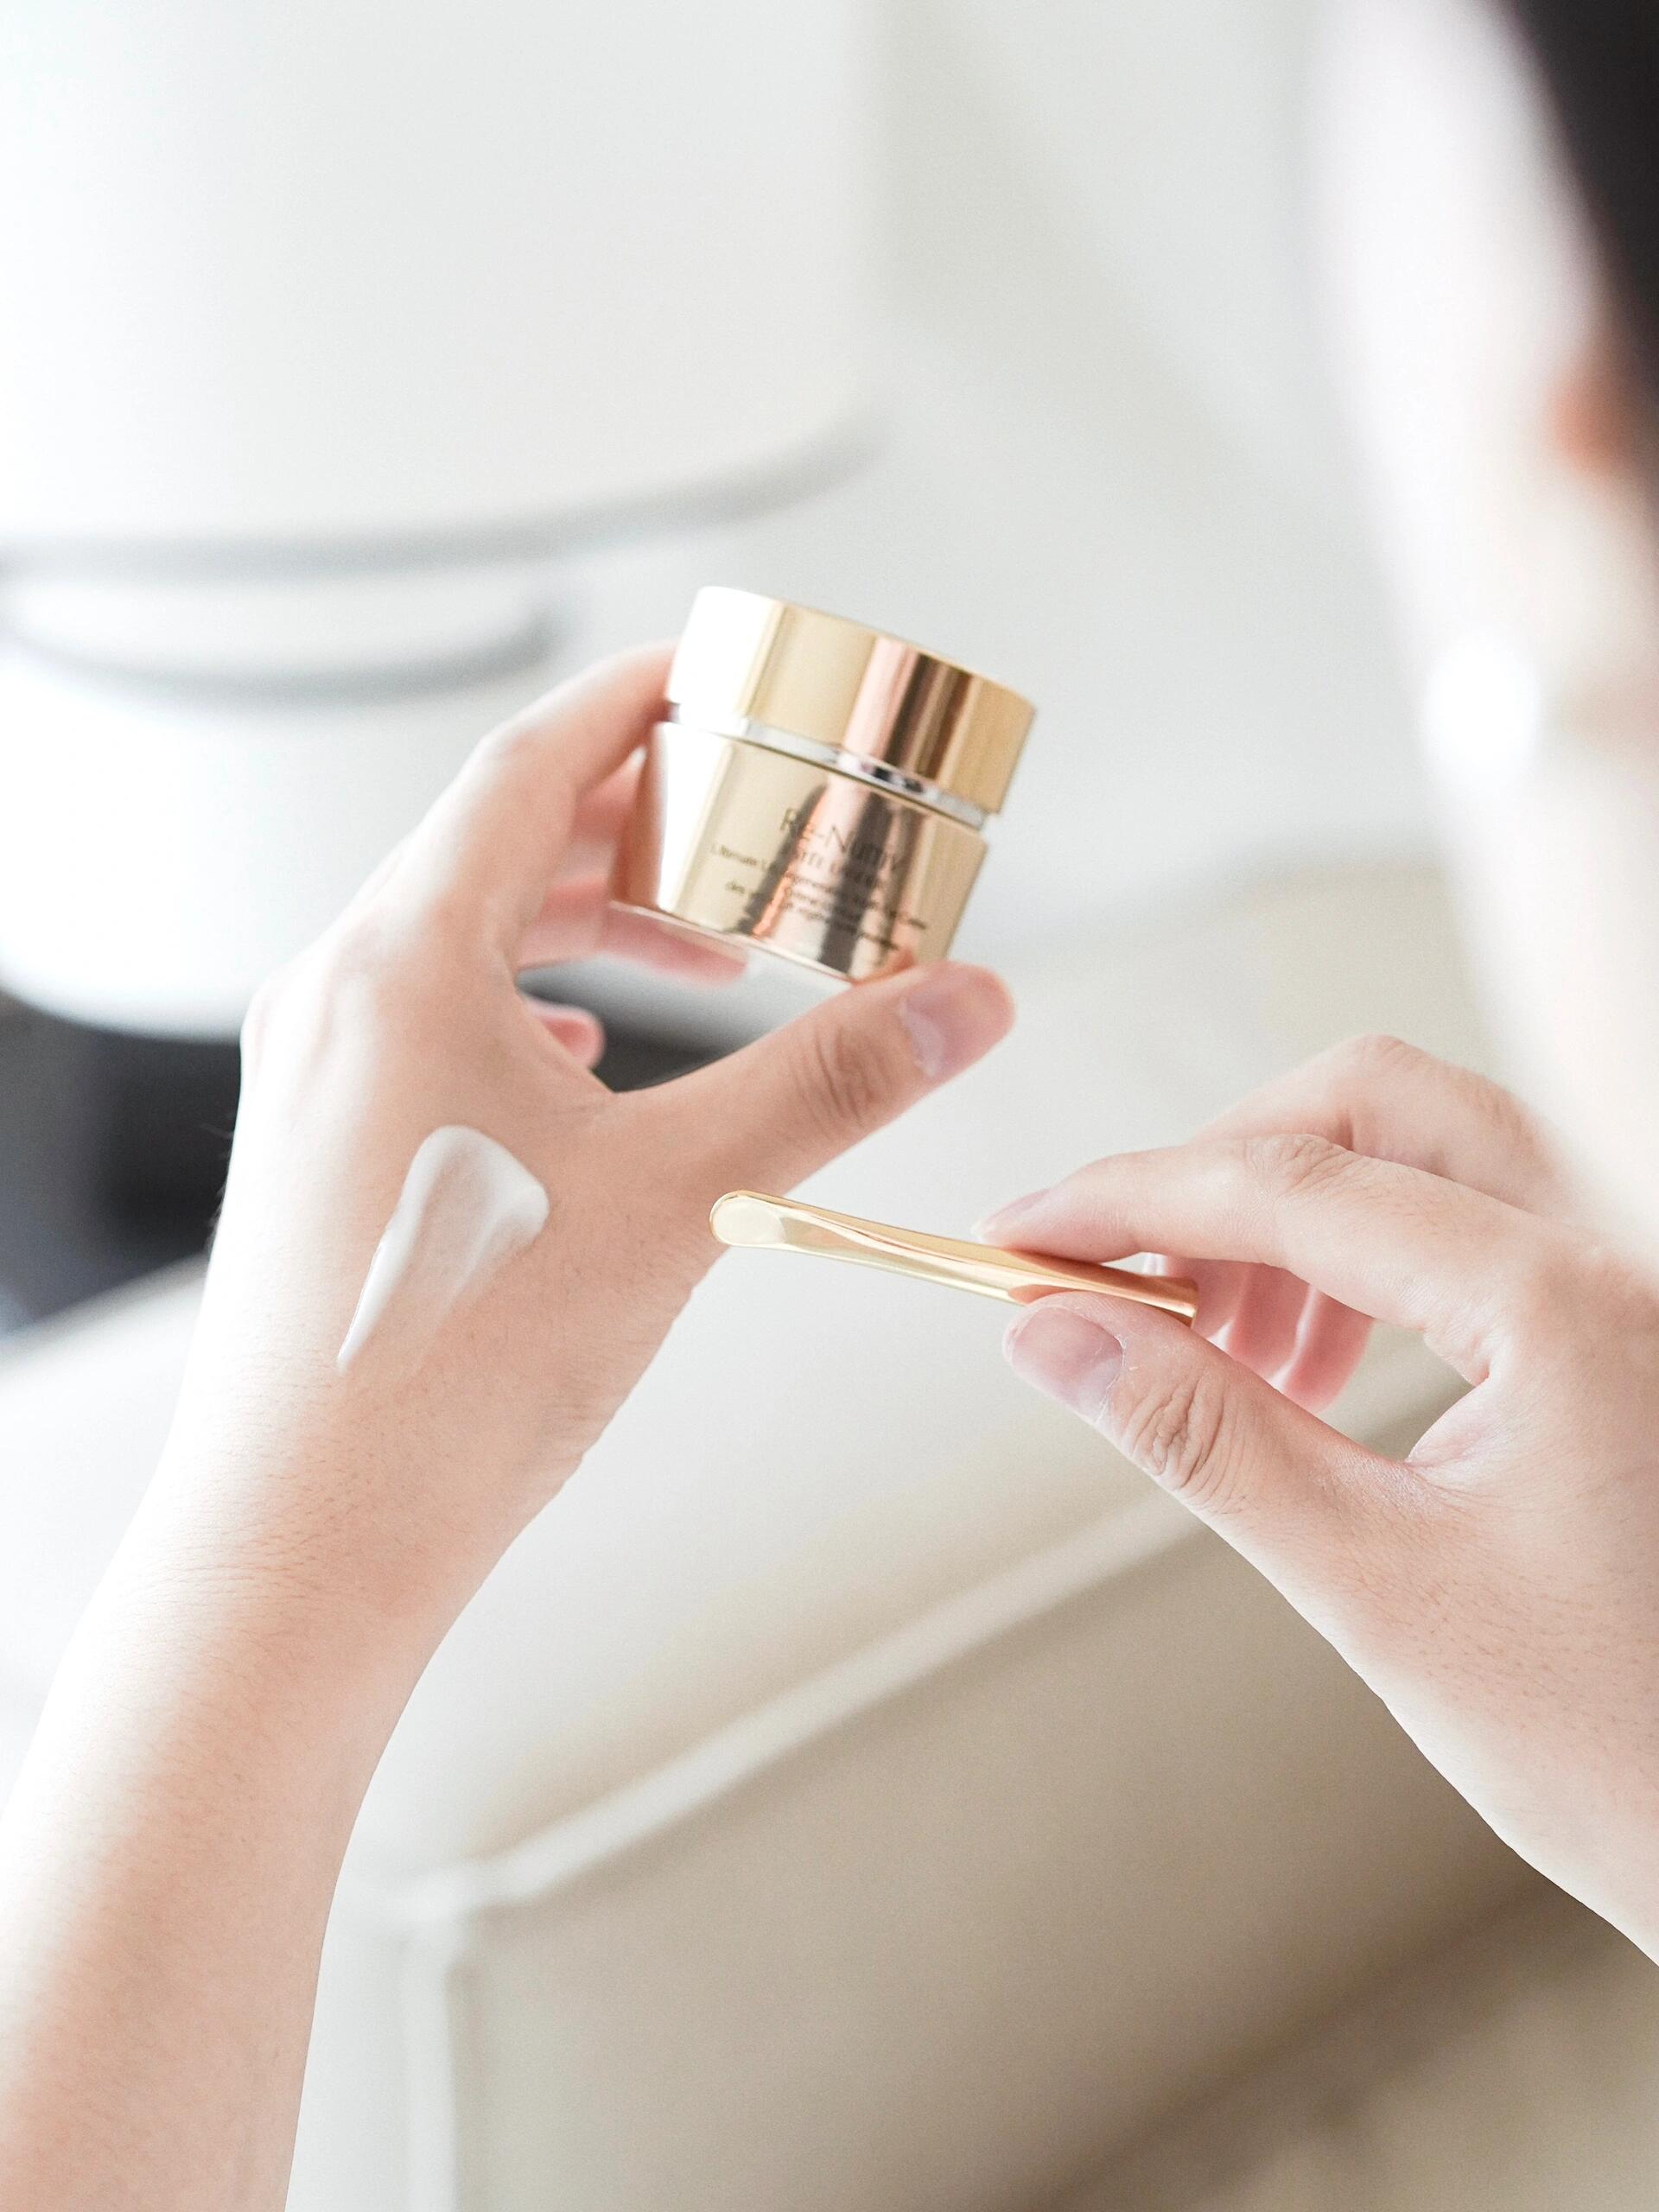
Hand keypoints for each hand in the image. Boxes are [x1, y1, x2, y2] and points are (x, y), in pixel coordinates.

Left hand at [148, 643, 1014, 1669]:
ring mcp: (316, 1070)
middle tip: (753, 825)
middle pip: (498, 842)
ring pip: (465, 937)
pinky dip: (531, 1004)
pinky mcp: (323, 1143)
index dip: (639, 701)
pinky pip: (433, 1021)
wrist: (308, 1542)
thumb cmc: (454, 1373)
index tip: (720, 673)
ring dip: (591, 922)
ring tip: (707, 949)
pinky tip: (591, 1057)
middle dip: (638, 822)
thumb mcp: (676, 1204)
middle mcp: (338, 992)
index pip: (532, 763)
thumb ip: (825, 1083)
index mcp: (404, 961)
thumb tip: (963, 1001)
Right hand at [983, 1034, 1658, 1955]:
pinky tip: (1312, 1373)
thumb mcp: (1376, 1586)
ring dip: (1292, 1219)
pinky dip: (1366, 1258)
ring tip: (1222, 1357)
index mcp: (1564, 1305)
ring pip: (1428, 1148)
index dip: (1131, 1198)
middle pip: (1377, 1102)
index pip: (1296, 1182)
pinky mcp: (1626, 1320)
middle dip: (1226, 1172)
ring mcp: (1634, 1278)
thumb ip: (1203, 1439)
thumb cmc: (1620, 1743)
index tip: (1026, 1237)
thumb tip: (1058, 1335)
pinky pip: (1477, 1219)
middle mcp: (1619, 1250)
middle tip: (1126, 1280)